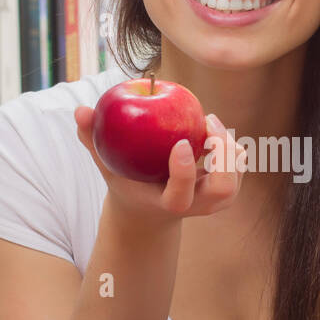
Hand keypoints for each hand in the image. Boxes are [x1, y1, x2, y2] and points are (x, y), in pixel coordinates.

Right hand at [74, 106, 246, 226]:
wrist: (149, 208)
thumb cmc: (126, 180)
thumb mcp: (106, 164)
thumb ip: (92, 139)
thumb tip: (80, 111)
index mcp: (169, 204)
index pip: (181, 194)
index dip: (185, 171)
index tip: (182, 142)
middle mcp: (197, 206)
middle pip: (224, 189)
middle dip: (222, 156)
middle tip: (207, 122)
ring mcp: (215, 200)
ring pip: (236, 177)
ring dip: (229, 147)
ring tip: (209, 122)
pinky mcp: (226, 187)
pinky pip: (239, 165)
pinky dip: (231, 145)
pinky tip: (211, 127)